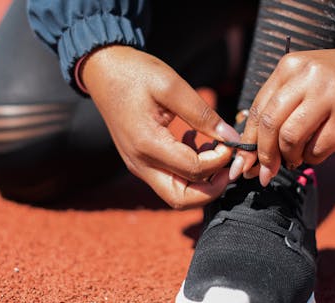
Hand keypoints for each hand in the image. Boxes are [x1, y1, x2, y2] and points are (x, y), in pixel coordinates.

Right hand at [81, 46, 239, 208]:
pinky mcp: (140, 162)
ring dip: (200, 183)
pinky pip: (169, 180)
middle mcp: (141, 163)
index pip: (194, 170)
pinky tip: (194, 144)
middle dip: (212, 189)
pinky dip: (188, 173)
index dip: (219, 160)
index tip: (230, 141)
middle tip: (227, 166)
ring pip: (176, 194)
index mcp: (148, 144)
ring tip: (213, 151)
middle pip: (182, 199)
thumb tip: (232, 138)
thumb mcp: (172, 85)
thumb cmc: (134, 73)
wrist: (102, 71)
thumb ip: (203, 115)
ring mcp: (138, 165)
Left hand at [230, 32, 334, 185]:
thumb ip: (283, 104)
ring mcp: (330, 97)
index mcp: (290, 67)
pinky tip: (318, 152)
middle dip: (262, 156)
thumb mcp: (309, 78)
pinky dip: (312, 158)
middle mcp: (307, 78)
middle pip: (269, 125)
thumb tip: (254, 147)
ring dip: (289, 158)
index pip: (257, 109)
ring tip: (296, 159)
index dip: (247, 142)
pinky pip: (318, 149)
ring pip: (290, 138)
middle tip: (264, 173)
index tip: (242, 164)